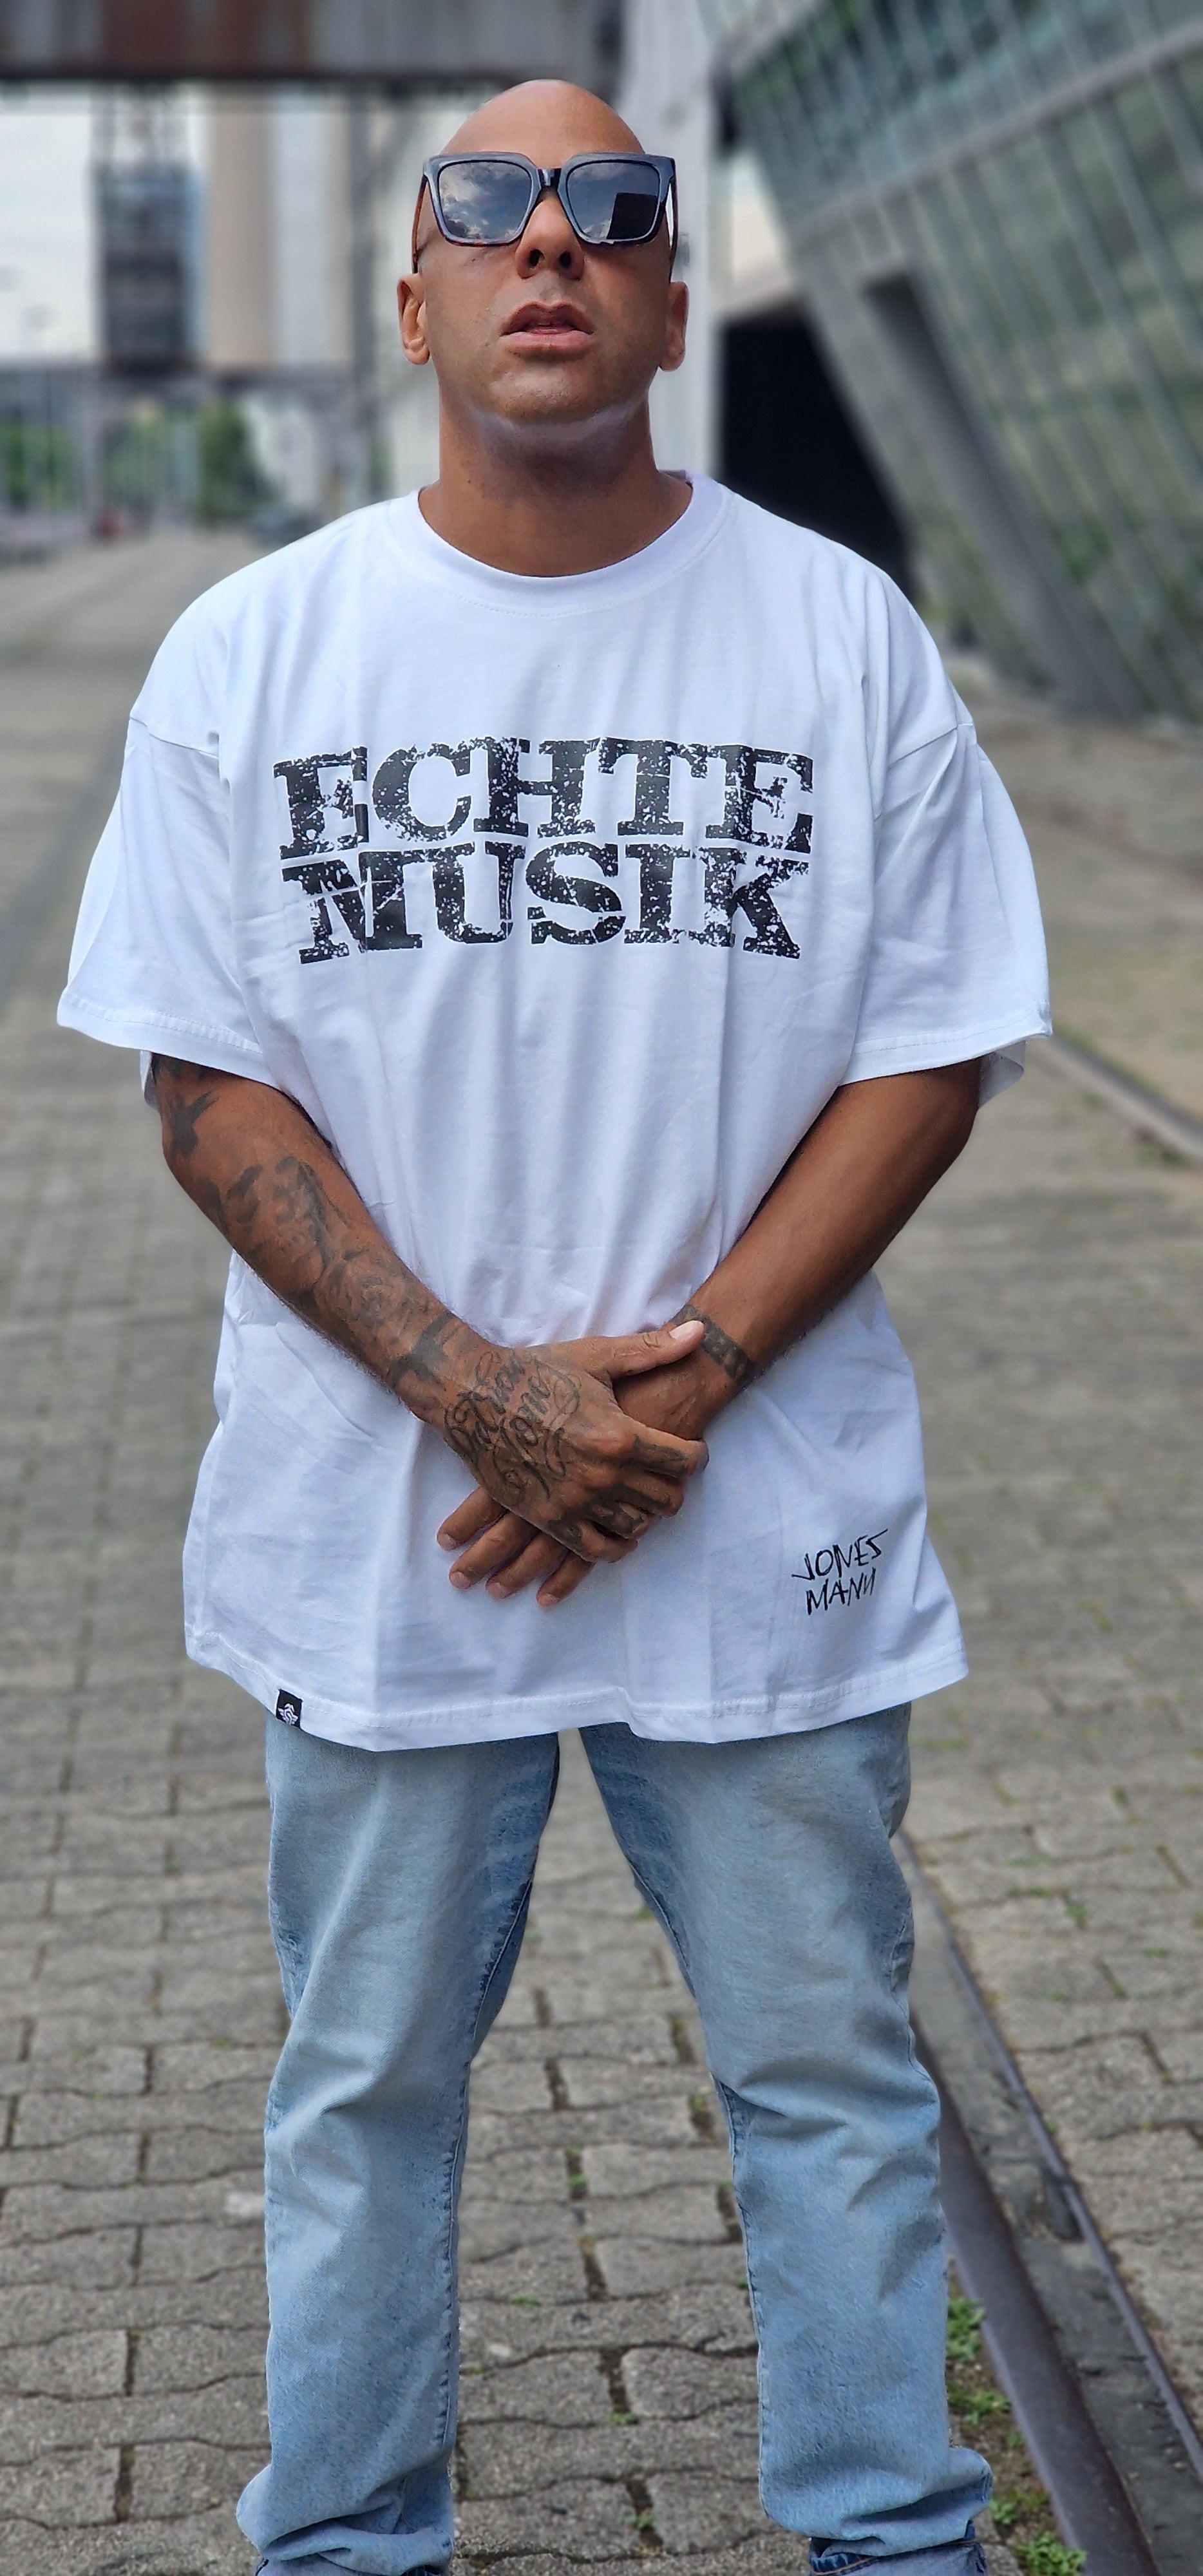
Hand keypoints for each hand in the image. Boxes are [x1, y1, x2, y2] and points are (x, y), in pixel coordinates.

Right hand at [433, 1321, 707, 1591]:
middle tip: (671, 1477)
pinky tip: (619, 1537)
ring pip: (634, 1527)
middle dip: (676, 1488)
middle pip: (665, 1499)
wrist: (472, 1396)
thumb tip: (701, 1332)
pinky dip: (614, 1548)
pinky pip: (595, 1550)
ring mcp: (575, 1501)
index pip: (683, 1461)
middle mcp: (602, 1475)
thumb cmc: (536, 1371)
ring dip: (647, 1516)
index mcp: (620, 1435)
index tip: (694, 1452)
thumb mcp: (595, 1356)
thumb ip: (652, 1350)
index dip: (697, 1457)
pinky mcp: (548, 1518)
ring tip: (645, 1501)